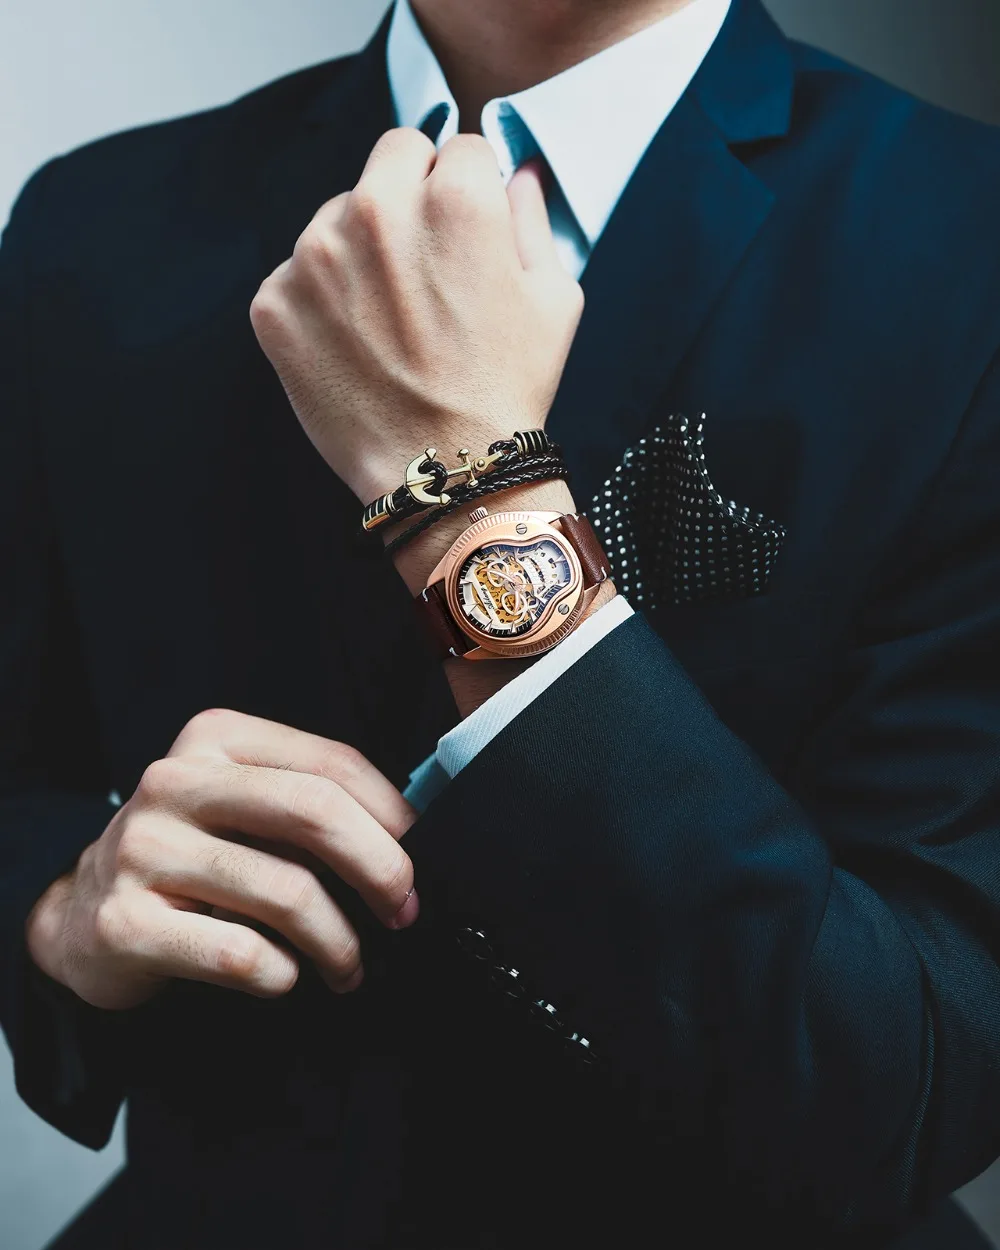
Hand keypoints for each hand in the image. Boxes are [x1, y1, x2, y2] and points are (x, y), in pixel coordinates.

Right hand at [25, 710, 417, 1009]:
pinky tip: (285, 976)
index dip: (393, 814)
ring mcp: (143, 851)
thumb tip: (412, 837)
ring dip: (339, 942)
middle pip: (313, 813)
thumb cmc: (190, 855)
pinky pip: (241, 955)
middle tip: (404, 911)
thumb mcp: (241, 804)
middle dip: (381, 869)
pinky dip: (283, 975)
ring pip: (287, 893)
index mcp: (215, 739)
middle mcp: (175, 783)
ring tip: (348, 965)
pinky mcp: (124, 923)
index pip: (331, 763)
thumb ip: (312, 804)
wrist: (79, 914)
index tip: (423, 855)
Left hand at [249, 128, 583, 502]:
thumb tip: (514, 174)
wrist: (444, 474)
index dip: (468, 192)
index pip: (455, 147)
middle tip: (426, 270)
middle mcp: (377, 210)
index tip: (466, 237)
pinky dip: (320, 302)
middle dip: (411, 197)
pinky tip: (355, 347)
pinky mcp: (274, 302)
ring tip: (390, 320)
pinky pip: (295, 273)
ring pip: (337, 214)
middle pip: (391, 159)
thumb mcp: (554, 300)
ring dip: (361, 248)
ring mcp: (315, 256)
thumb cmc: (507, 390)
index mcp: (455, 198)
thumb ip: (531, 219)